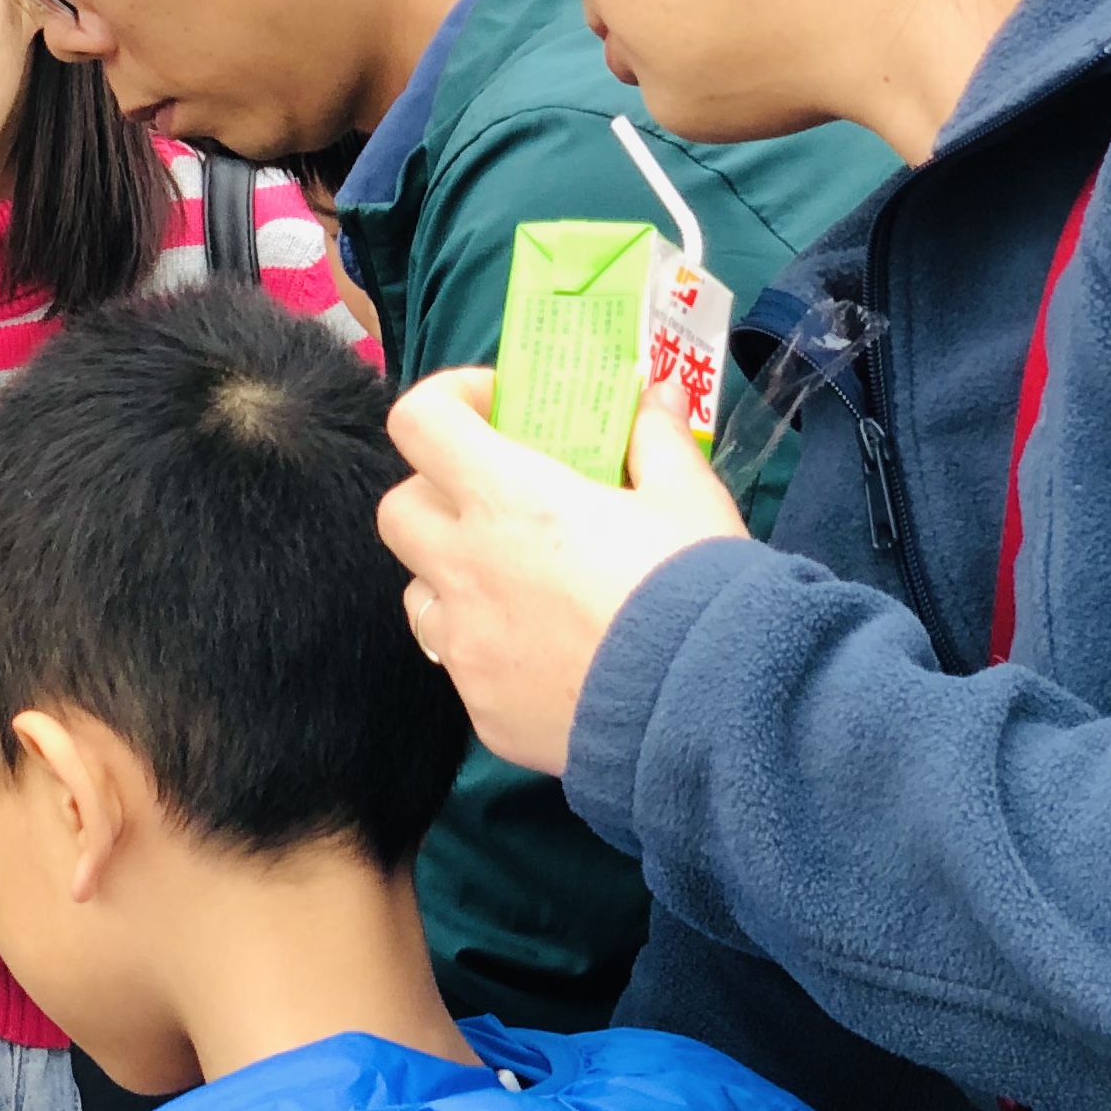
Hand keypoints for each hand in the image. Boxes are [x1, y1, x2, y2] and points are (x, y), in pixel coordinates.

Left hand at [377, 371, 745, 775]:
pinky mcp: (480, 708)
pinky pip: (464, 665)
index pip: (419, 423)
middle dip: (438, 493)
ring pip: (421, 592)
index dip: (446, 402)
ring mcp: (466, 645)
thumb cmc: (698, 590)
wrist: (711, 712)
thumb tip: (654, 398)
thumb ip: (656, 441)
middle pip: (400, 509)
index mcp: (509, 500)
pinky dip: (492, 648)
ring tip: (525, 581)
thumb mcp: (690, 498)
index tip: (495, 410)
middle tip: (500, 498)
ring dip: (455, 574)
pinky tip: (551, 653)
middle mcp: (466, 569)